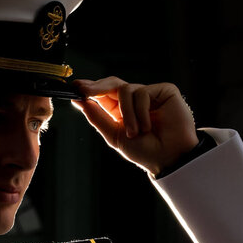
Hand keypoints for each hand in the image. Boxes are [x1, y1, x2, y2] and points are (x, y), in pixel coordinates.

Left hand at [71, 77, 198, 176]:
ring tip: (135, 132)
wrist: (168, 158)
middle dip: (97, 87)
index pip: (104, 93)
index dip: (90, 89)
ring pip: (125, 90)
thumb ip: (97, 117)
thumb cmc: (145, 151)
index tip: (75, 88)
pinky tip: (148, 126)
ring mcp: (150, 94)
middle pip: (112, 83)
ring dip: (127, 114)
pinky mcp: (164, 91)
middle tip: (84, 91)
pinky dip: (141, 112)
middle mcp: (135, 100)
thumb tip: (78, 101)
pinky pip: (142, 93)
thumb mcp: (114, 135)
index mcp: (122, 110)